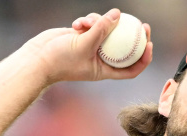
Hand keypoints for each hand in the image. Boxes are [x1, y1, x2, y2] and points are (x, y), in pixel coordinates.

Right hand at [25, 8, 152, 85]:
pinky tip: (77, 23)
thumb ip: (101, 30)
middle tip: (142, 24)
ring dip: (99, 23)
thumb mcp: (83, 44)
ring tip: (88, 22)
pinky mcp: (83, 36)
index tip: (149, 44)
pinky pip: (92, 24)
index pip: (131, 68)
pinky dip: (86, 21)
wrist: (37, 58)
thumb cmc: (59, 60)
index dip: (143, 58)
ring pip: (106, 31)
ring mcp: (92, 47)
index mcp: (105, 70)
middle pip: (124, 47)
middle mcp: (101, 59)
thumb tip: (118, 14)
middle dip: (134, 36)